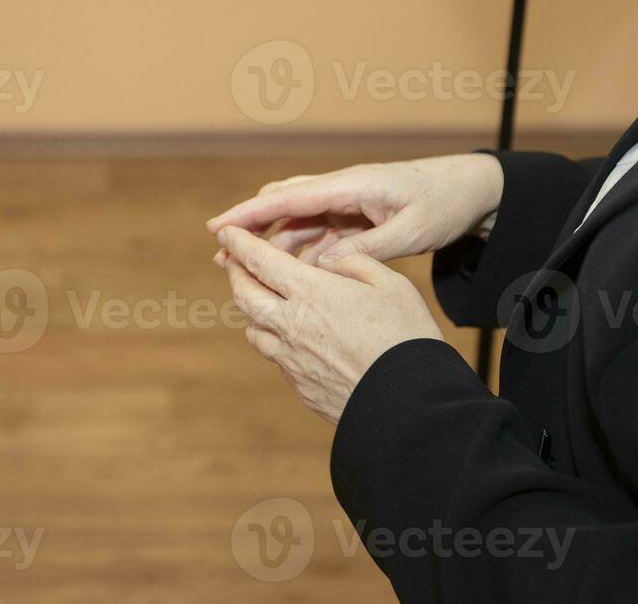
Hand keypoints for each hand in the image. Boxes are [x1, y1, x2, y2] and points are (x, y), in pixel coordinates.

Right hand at [206, 154, 504, 266]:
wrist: (472, 190)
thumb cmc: (443, 205)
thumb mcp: (411, 232)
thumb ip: (367, 249)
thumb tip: (323, 268)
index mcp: (350, 186)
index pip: (288, 198)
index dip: (249, 213)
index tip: (218, 226)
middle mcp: (341, 189)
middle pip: (283, 206)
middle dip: (250, 229)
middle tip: (221, 256)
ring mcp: (346, 201)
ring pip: (298, 221)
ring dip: (272, 243)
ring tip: (244, 269)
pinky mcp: (355, 215)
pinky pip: (319, 232)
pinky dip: (300, 250)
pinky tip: (286, 271)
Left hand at [217, 226, 444, 422]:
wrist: (409, 405)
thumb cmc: (407, 338)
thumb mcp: (391, 285)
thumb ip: (355, 264)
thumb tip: (329, 261)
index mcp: (312, 292)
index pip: (260, 261)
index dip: (239, 243)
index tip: (227, 232)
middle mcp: (291, 324)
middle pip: (244, 295)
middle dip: (235, 273)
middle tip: (234, 262)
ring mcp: (291, 359)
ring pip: (254, 329)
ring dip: (253, 310)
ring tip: (261, 301)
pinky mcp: (299, 385)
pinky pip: (276, 358)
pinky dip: (275, 341)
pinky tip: (290, 338)